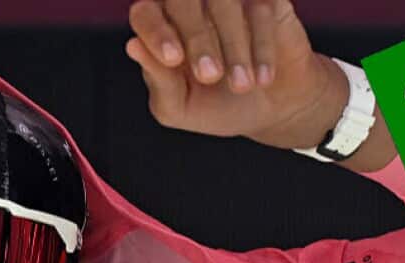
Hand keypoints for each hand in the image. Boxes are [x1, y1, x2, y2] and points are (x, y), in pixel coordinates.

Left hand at [125, 0, 346, 151]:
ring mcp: (229, 0)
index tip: (173, 59)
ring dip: (233, 48)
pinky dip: (261, 47)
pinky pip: (260, 10)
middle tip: (210, 76)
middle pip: (183, 1)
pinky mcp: (266, 2)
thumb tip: (133, 45)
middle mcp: (192, 7)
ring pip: (224, 3)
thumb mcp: (180, 107)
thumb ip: (158, 80)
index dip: (155, 32)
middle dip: (196, 40)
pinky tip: (263, 78)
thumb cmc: (218, 105)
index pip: (145, 13)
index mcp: (162, 29)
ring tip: (241, 86)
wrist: (271, 111)